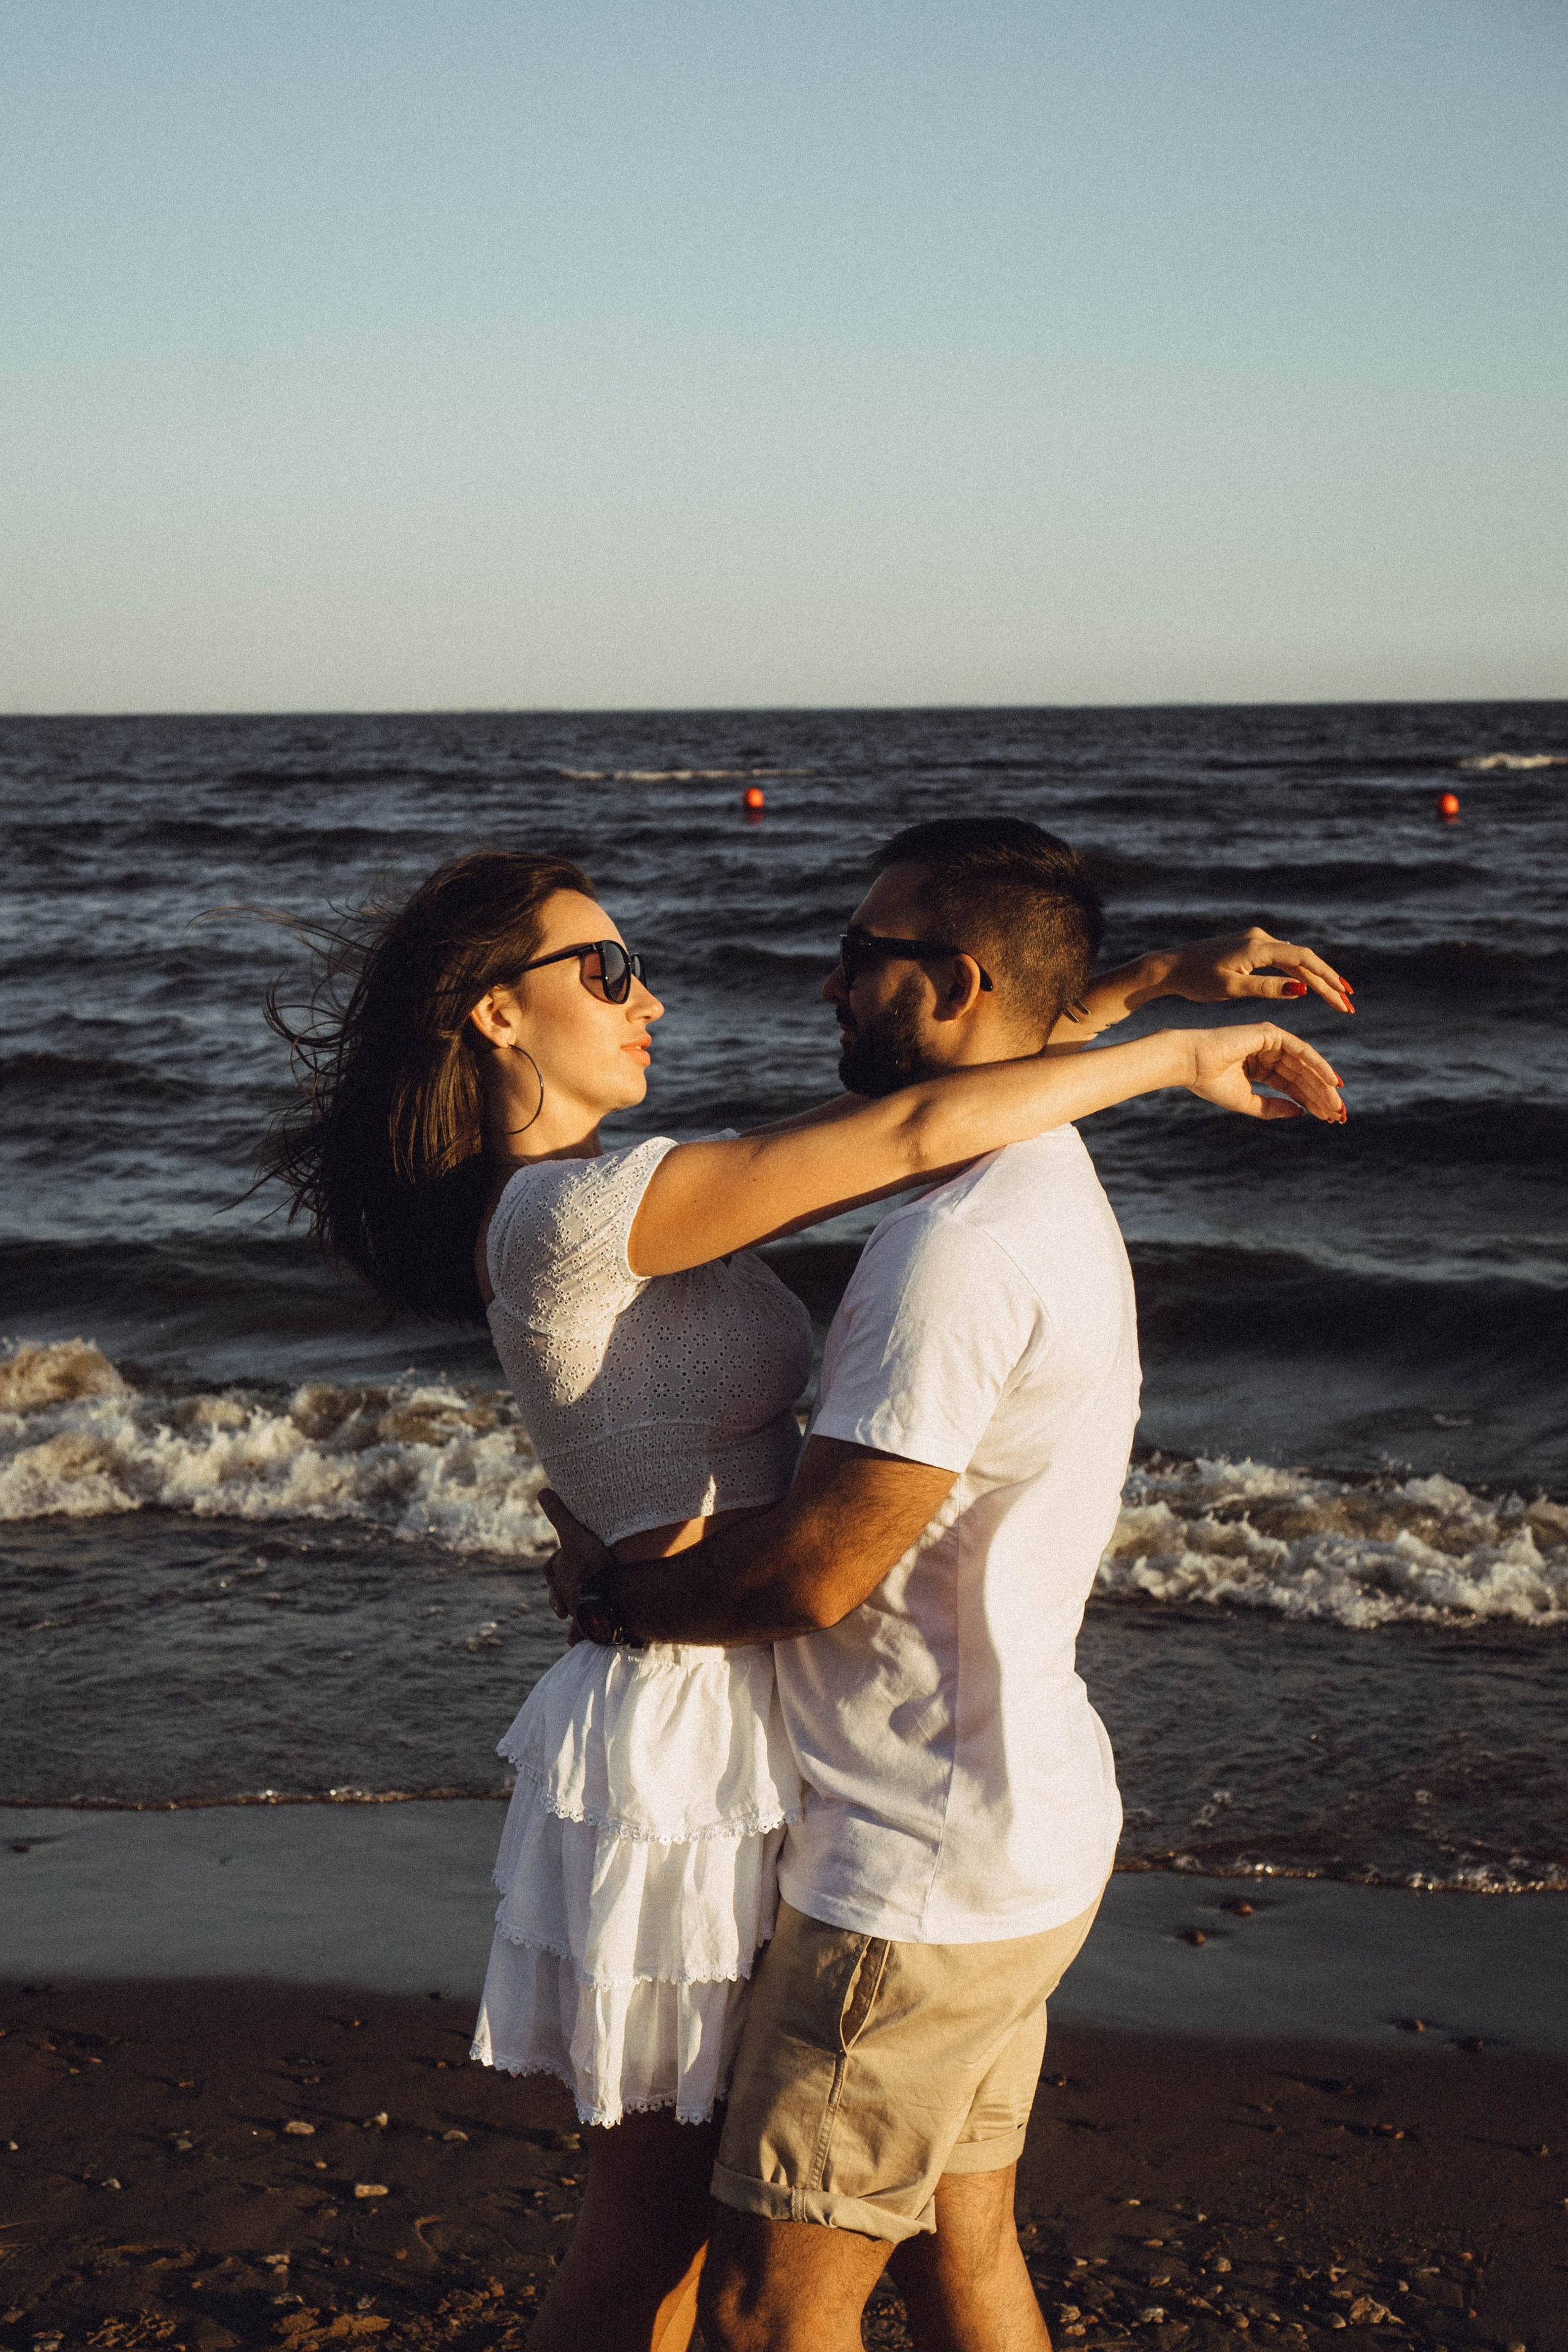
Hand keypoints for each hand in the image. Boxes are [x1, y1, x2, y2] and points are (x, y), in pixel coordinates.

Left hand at [537, 1488, 614, 1623]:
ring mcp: (578, 1609)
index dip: (555, 1565)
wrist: (609, 1597)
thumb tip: (543, 1490)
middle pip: (558, 1592)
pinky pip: (584, 1631)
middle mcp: (566, 1593)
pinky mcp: (591, 1623)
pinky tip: (576, 1642)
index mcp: (560, 1573)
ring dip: (570, 1612)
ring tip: (568, 1617)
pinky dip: (580, 1635)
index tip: (556, 1565)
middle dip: (559, 1592)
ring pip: (570, 1611)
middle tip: (562, 1590)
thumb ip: (559, 1513)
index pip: (552, 1568)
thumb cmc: (591, 1565)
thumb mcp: (574, 1534)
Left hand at [1152, 929, 1352, 1014]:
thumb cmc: (1197, 980)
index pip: (1303, 959)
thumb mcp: (1232, 988)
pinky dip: (1298, 973)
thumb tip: (1302, 990)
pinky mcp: (1250, 946)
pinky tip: (1311, 987)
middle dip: (1328, 982)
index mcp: (1257, 947)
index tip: (1344, 995)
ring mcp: (1256, 940)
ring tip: (1337, 998)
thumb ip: (1267, 987)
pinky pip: (1282, 959)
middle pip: (1303, 959)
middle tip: (1349, 1004)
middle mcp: (1260, 938)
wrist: (1171, 966)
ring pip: (1294, 959)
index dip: (1327, 977)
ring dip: (1316, 979)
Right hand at [1181, 1024, 1346, 1122]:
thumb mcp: (1246, 1101)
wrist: (1189, 1064)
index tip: (1326, 1118)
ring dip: (1322, 1085)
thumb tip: (1300, 1113)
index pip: (1291, 1085)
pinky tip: (1332, 1081)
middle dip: (1320, 1096)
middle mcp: (1268, 1052)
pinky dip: (1318, 1065)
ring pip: (1304, 1065)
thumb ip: (1272, 1107)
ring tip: (1336, 1104)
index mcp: (1260, 1067)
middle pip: (1302, 1076)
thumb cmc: (1209, 1082)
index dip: (1309, 1101)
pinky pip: (1301, 1051)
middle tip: (1338, 1115)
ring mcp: (1270, 1041)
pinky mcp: (1271, 1034)